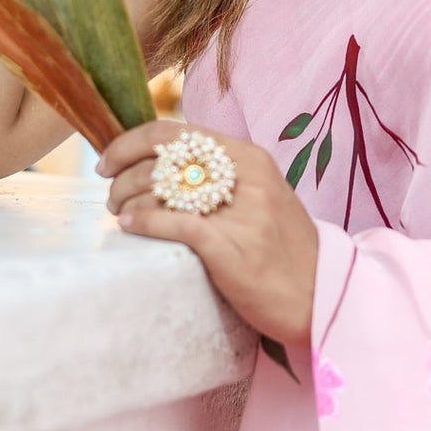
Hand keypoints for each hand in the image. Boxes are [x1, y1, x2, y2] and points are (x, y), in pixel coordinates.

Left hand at [97, 121, 317, 348]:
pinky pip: (171, 223)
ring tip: (119, 214)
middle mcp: (247, 178)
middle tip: (112, 197)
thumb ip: (222, 175)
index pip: (176, 132)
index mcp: (251, 158)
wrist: (323, 299)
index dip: (130, 142)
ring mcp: (241, 213)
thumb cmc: (284, 251)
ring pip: (160, 191)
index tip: (107, 162)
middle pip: (162, 160)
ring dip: (126, 200)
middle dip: (123, 176)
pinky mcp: (231, 248)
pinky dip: (141, 222)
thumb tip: (160, 165)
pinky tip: (129, 227)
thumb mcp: (262, 197)